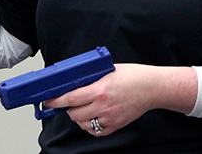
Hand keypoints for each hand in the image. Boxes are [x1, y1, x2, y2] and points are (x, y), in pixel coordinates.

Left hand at [43, 64, 196, 136]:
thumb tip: (75, 81)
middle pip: (74, 114)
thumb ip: (92, 78)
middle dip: (68, 108)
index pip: (71, 98)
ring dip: (79, 117)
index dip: (56, 101)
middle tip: (69, 102)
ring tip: (83, 108)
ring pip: (83, 124)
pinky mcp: (116, 125)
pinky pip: (96, 131)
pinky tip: (93, 116)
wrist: (152, 88)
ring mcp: (110, 118)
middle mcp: (103, 106)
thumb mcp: (109, 70)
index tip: (49, 101)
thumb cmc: (134, 76)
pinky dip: (90, 126)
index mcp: (100, 89)